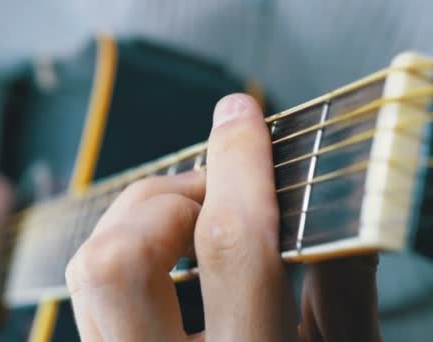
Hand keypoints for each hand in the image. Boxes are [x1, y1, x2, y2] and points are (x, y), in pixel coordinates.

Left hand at [66, 94, 380, 340]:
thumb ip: (342, 288)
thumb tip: (333, 203)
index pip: (232, 251)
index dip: (239, 168)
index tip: (240, 115)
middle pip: (117, 260)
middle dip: (169, 199)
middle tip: (216, 193)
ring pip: (90, 267)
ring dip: (145, 216)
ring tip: (195, 220)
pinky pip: (91, 283)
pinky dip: (131, 242)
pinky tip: (172, 251)